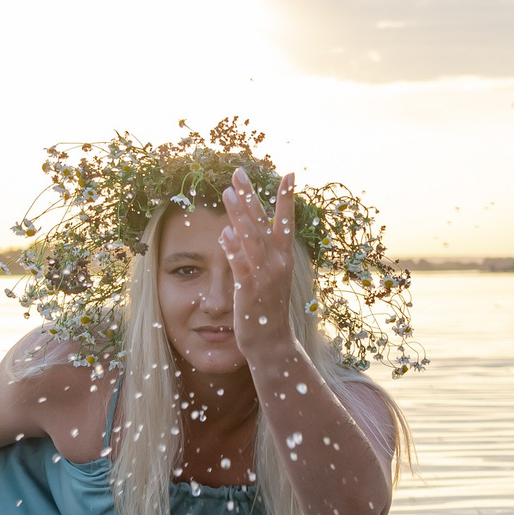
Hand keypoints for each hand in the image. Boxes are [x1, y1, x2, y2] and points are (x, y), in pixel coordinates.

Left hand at [221, 170, 299, 364]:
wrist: (272, 342)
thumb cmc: (266, 307)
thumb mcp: (263, 276)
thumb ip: (249, 252)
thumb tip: (230, 228)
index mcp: (283, 257)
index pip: (286, 221)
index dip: (287, 198)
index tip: (289, 173)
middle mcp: (278, 262)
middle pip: (263, 222)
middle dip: (250, 195)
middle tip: (237, 172)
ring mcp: (265, 276)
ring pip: (251, 238)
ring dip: (239, 214)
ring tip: (228, 192)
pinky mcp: (249, 290)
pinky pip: (240, 265)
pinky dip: (233, 248)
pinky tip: (224, 233)